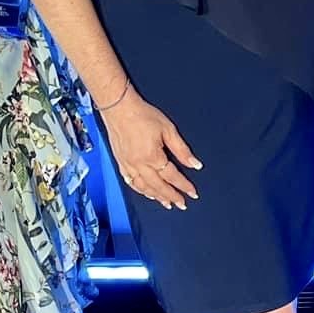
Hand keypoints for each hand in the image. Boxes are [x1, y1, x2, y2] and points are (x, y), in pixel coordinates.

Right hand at [103, 88, 200, 210]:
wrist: (118, 108)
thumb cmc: (142, 115)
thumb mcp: (168, 129)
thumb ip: (182, 150)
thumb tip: (195, 164)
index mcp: (152, 157)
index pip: (172, 177)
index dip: (184, 186)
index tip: (193, 193)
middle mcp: (139, 165)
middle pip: (158, 187)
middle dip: (172, 196)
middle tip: (182, 204)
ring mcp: (128, 165)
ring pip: (143, 188)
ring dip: (156, 197)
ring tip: (167, 203)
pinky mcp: (120, 163)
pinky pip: (130, 182)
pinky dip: (140, 190)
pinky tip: (146, 193)